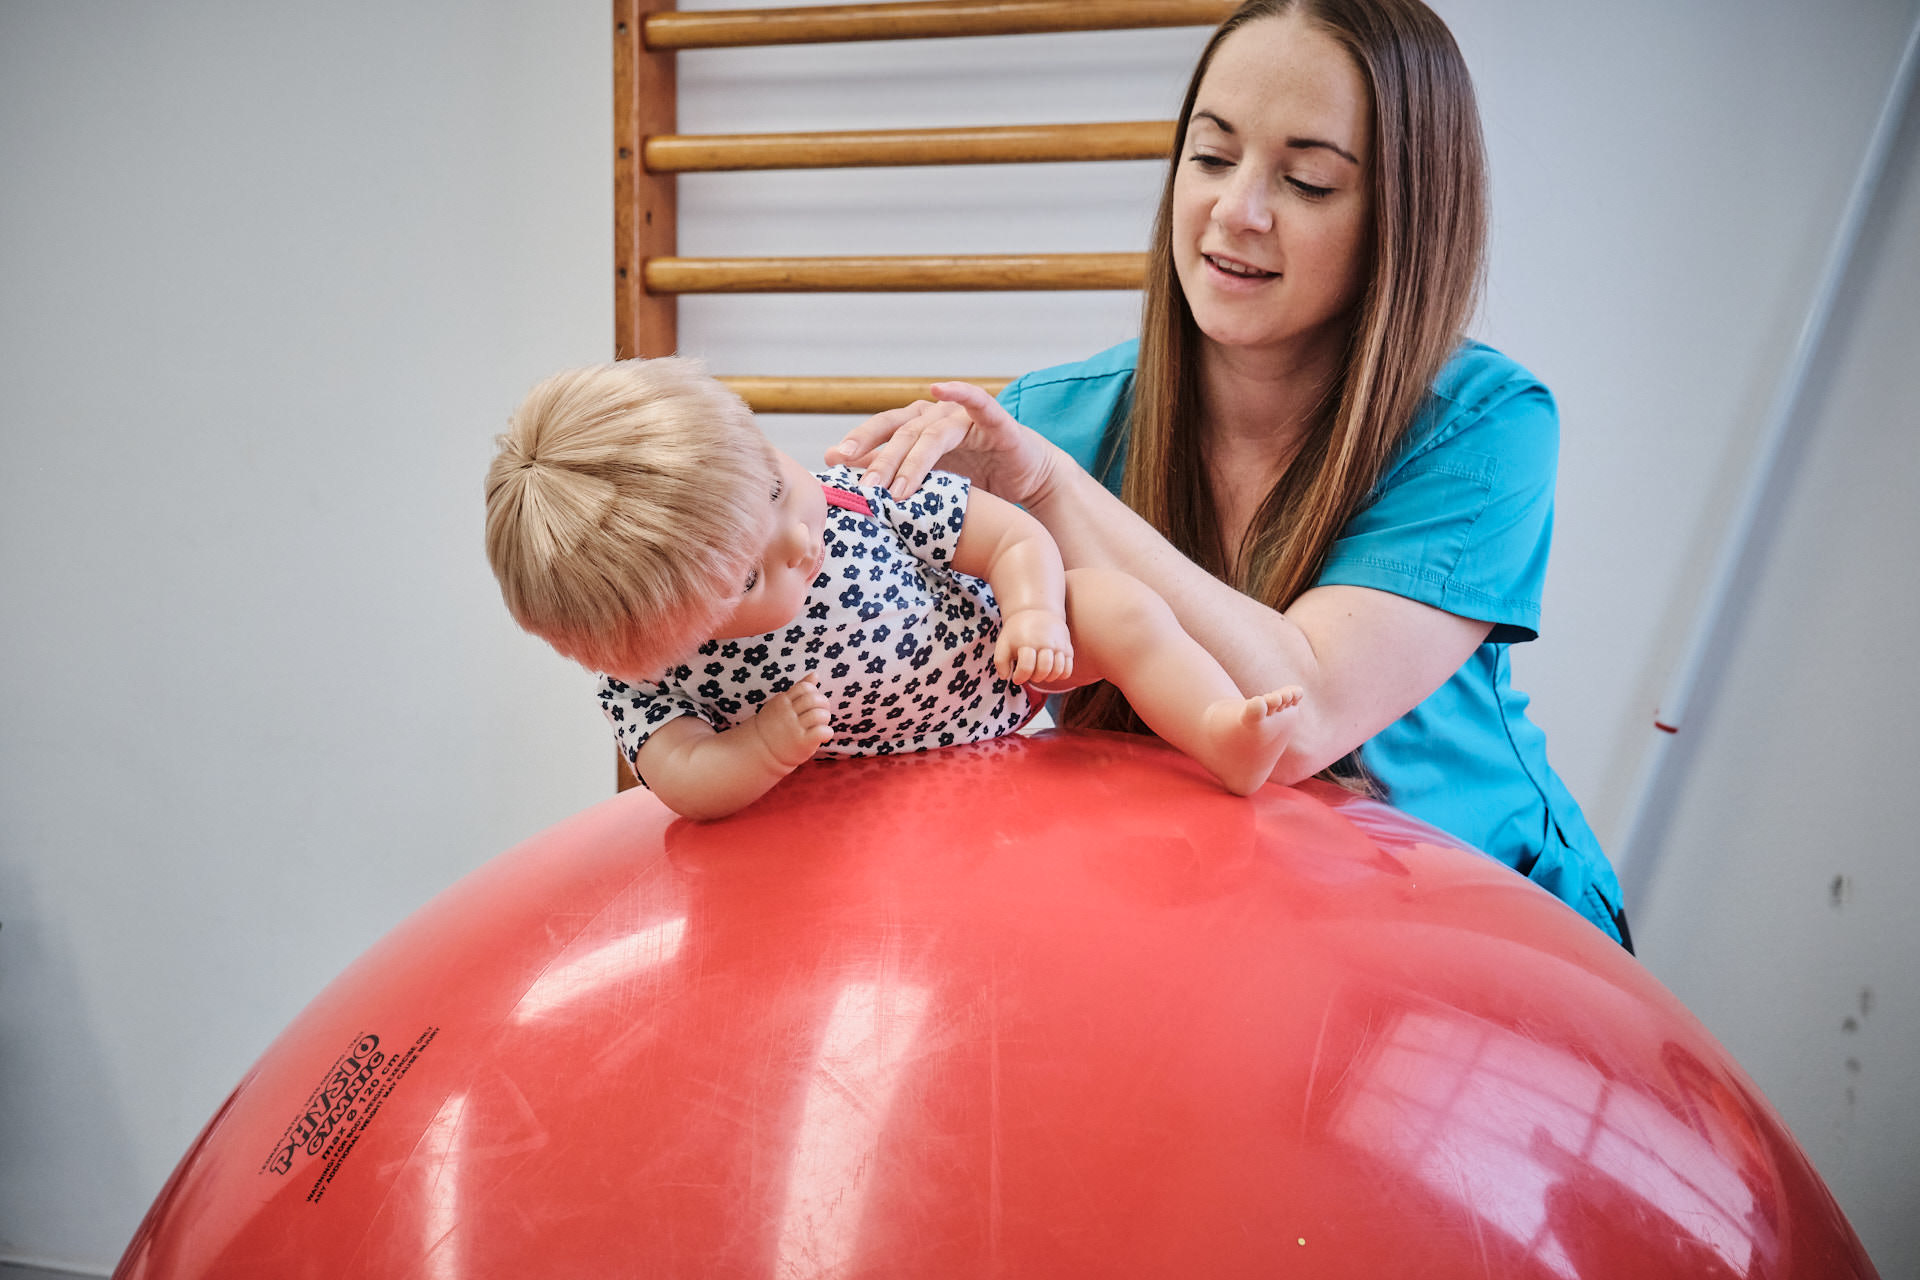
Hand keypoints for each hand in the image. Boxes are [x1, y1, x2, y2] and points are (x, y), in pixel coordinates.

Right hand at [752, 673, 833, 767]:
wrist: (761, 750)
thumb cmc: (776, 725)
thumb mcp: (783, 704)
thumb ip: (800, 689)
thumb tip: (816, 674)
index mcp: (783, 701)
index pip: (805, 688)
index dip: (814, 692)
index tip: (813, 702)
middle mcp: (787, 714)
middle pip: (814, 700)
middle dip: (823, 704)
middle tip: (821, 712)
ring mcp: (794, 728)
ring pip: (819, 715)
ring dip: (825, 718)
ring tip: (821, 724)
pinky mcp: (801, 743)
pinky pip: (821, 732)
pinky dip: (827, 733)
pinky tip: (823, 736)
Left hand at [824, 381, 1057, 503]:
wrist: (1025, 479)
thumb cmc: (975, 476)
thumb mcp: (927, 479)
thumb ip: (888, 469)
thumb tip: (837, 465)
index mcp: (916, 426)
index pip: (881, 431)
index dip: (857, 443)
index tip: (832, 461)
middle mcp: (936, 416)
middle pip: (901, 434)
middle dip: (880, 461)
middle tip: (863, 487)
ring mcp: (965, 417)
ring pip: (933, 434)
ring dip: (913, 462)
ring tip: (898, 491)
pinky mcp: (997, 423)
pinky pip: (979, 403)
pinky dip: (960, 392)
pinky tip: (941, 387)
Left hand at [994, 608, 1073, 685]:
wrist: (1037, 610)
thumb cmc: (1018, 631)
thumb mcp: (1003, 642)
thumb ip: (1000, 661)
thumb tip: (1005, 677)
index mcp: (1027, 641)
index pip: (1026, 667)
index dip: (1019, 677)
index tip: (1016, 678)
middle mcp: (1045, 643)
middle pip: (1044, 669)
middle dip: (1034, 677)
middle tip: (1029, 673)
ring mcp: (1058, 645)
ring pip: (1058, 670)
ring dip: (1047, 677)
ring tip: (1040, 672)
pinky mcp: (1068, 648)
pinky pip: (1068, 669)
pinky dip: (1060, 675)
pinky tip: (1051, 670)